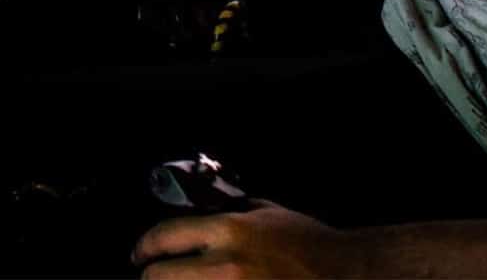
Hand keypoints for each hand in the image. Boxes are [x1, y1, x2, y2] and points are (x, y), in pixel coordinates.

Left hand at [132, 201, 346, 278]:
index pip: (165, 236)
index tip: (140, 254)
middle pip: (160, 277)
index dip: (144, 246)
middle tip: (153, 275)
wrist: (347, 274)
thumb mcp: (266, 214)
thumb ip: (230, 213)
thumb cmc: (309, 244)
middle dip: (152, 276)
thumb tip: (197, 215)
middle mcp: (226, 265)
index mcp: (229, 231)